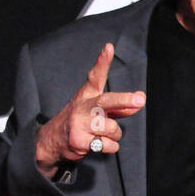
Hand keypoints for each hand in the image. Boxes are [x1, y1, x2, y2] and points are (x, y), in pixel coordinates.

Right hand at [35, 43, 144, 176]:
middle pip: (106, 101)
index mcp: (87, 95)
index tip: (109, 48)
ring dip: (114, 135)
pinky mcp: (79, 141)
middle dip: (124, 101)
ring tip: (102, 134)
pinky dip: (109, 147)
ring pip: (113, 128)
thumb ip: (119, 107)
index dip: (102, 62)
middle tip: (140, 99)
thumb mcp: (97, 110)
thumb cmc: (81, 122)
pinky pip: (108, 145)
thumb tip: (140, 101)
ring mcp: (79, 123)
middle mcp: (82, 106)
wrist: (54, 140)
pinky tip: (97, 144)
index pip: (95, 76)